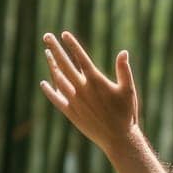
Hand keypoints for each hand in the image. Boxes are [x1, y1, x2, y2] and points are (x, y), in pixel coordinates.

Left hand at [40, 30, 140, 155]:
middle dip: (55, 49)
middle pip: (65, 64)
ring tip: (47, 53)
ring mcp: (75, 101)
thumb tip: (123, 52)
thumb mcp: (128, 90)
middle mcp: (82, 89)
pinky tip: (44, 83)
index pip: (81, 58)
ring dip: (52, 65)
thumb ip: (124, 70)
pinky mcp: (71, 113)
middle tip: (47, 36)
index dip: (72, 45)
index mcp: (96, 81)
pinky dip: (50, 90)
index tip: (64, 34)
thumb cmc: (126, 113)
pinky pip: (56, 99)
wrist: (118, 138)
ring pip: (59, 79)